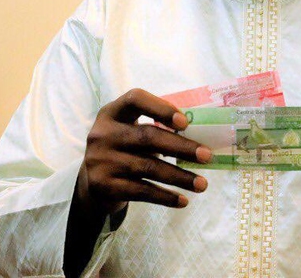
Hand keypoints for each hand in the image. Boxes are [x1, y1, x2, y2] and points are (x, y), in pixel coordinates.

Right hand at [77, 88, 211, 216]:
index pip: (135, 99)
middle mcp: (102, 134)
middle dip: (182, 147)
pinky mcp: (104, 185)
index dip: (161, 108)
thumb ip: (155, 128)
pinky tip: (183, 201)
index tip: (185, 123)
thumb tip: (199, 138)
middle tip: (207, 156)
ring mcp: (100, 160)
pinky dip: (165, 197)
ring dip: (180, 177)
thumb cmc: (124, 149)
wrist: (94, 182)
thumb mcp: (130, 130)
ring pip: (148, 167)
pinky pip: (141, 191)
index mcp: (112, 112)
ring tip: (202, 184)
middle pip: (148, 137)